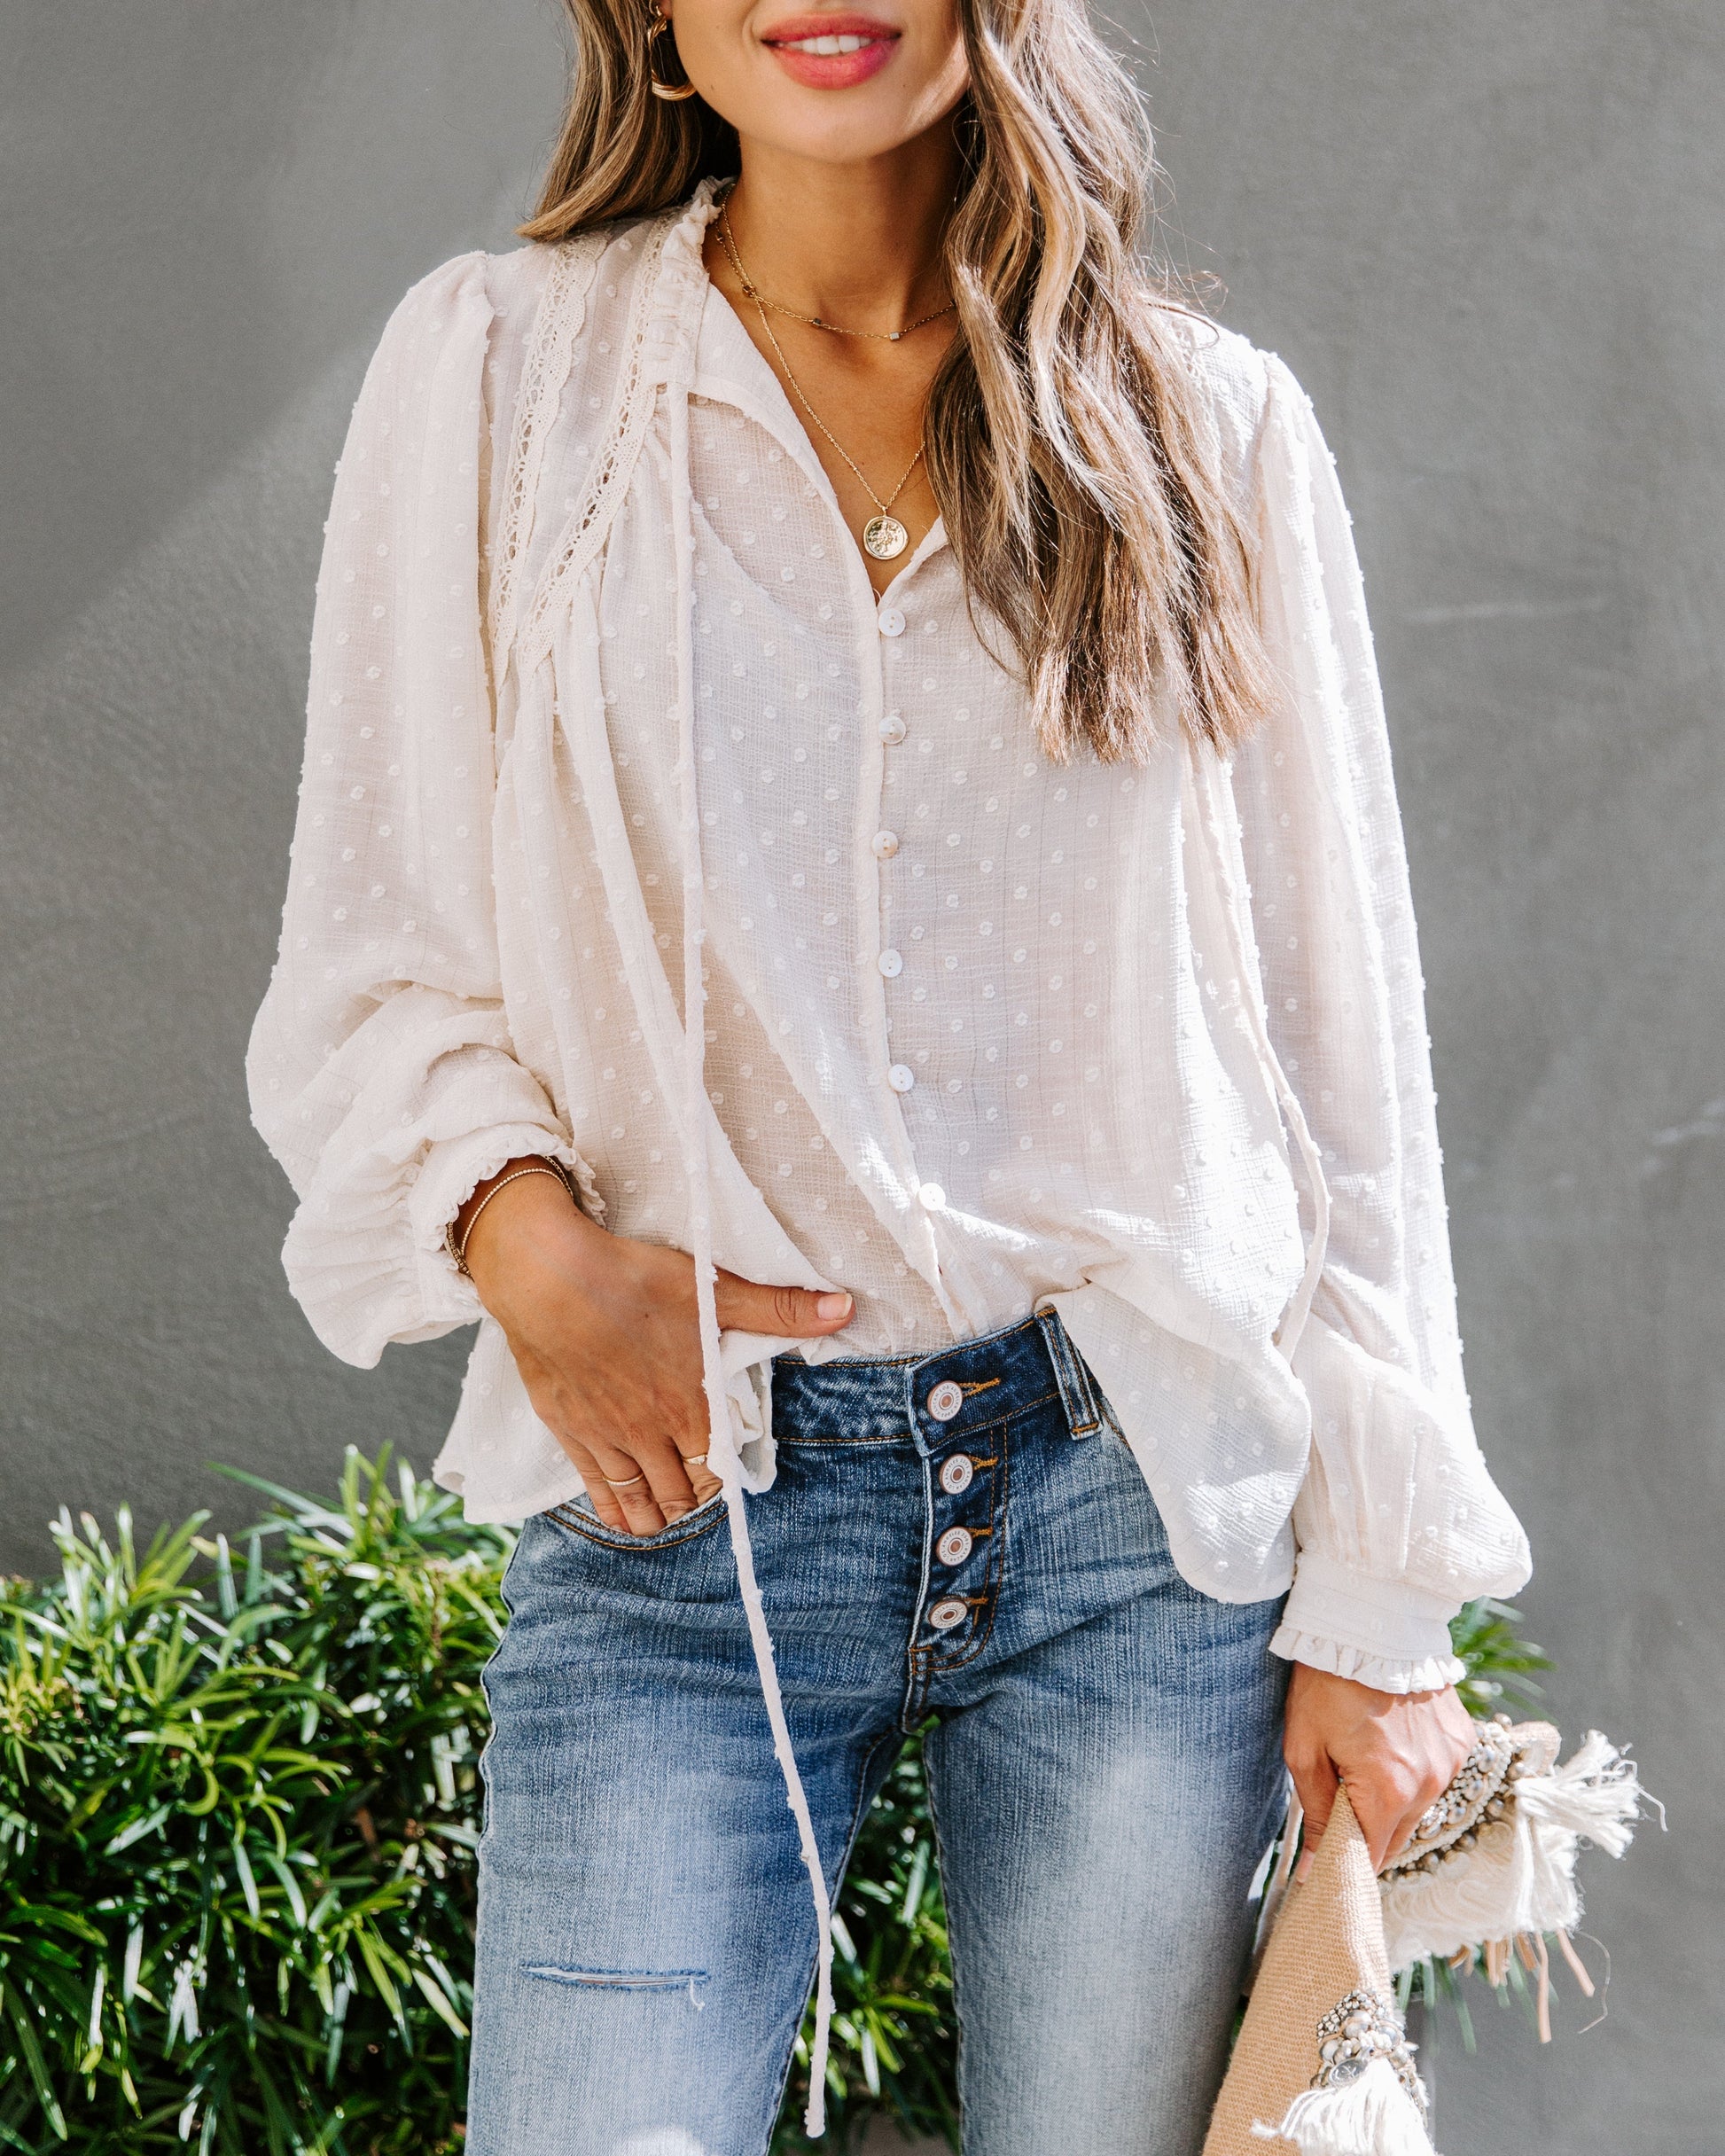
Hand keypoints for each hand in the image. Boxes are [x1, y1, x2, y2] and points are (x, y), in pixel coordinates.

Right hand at [457, 1160, 853, 1534]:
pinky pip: (596, 1492)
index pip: (719, 1469)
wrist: (547, 1276)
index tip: (727, 1473)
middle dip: (695, 1502)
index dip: (726, 1480)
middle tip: (699, 1493)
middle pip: (681, 1495)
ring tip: (667, 1514)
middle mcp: (650, 1431)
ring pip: (640, 1503)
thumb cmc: (630, 1278)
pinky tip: (622, 1517)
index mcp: (691, 1403)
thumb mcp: (711, 1289)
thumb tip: (844, 1309)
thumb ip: (778, 1309)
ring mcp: (606, 1437)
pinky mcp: (568, 1431)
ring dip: (659, 1516)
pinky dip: (615, 1513)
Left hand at [1283, 1661, 1475, 1875]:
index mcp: (1388, 1791)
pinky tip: (1390, 1740)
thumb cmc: (1327, 1683)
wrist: (1371, 1621)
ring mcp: (1451, 1761)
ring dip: (1390, 1799)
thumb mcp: (1304, 1749)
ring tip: (1362, 1759)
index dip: (1345, 1860)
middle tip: (1336, 1801)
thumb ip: (1316, 1814)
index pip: (1371, 1857)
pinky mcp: (1462, 1739)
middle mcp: (1430, 1784)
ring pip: (1417, 1807)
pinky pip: (1436, 1775)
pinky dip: (1413, 1770)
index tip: (1324, 1856)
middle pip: (1396, 1837)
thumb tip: (1314, 1869)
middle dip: (1365, 1832)